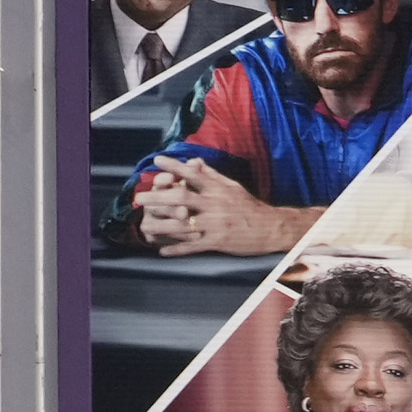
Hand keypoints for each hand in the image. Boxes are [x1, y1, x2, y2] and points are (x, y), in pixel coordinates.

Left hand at [132, 162, 307, 259]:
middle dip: (158, 198)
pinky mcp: (219, 241)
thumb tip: (194, 161)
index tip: (157, 160)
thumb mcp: (232, 187)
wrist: (272, 228)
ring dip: (161, 225)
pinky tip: (162, 250)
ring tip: (144, 226)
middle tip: (140, 198)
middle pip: (182, 199)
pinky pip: (194, 245)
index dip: (175, 166)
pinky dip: (177, 249)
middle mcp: (215, 205)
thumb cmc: (250, 206)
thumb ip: (211, 175)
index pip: (193, 175)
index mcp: (218, 190)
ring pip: (183, 225)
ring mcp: (216, 224)